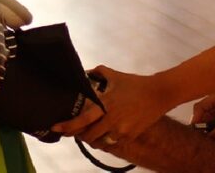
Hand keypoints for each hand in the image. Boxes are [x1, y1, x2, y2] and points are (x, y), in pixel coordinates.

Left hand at [52, 65, 171, 144]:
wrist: (159, 94)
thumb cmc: (136, 84)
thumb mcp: (115, 75)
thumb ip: (98, 72)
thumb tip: (87, 71)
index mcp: (105, 104)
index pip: (82, 120)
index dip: (67, 126)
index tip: (56, 128)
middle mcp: (111, 120)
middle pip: (87, 136)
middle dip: (78, 135)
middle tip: (73, 131)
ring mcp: (121, 130)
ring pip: (99, 142)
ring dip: (92, 139)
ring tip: (88, 132)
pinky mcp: (130, 136)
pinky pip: (112, 144)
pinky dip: (105, 141)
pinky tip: (104, 134)